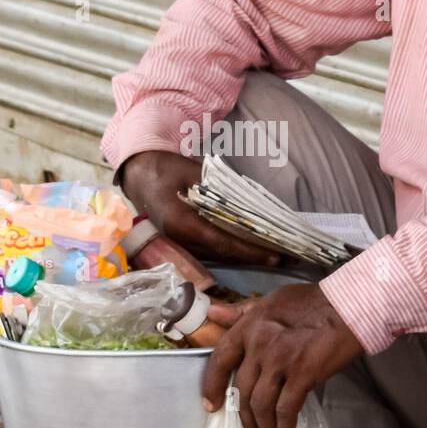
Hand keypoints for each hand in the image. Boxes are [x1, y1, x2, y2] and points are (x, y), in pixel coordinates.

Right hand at [119, 149, 280, 266]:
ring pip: (220, 255)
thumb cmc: (166, 169)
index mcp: (182, 223)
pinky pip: (212, 250)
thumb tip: (250, 205)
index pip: (223, 243)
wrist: (139, 174)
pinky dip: (234, 251)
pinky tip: (253, 249)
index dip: (251, 251)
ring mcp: (180, 244)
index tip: (275, 254)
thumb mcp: (194, 173)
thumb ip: (219, 191)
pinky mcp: (182, 242)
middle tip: (287, 259)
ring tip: (277, 256)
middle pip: (225, 254)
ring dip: (247, 256)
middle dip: (256, 257)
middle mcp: (181, 240)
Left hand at [201, 284, 363, 427]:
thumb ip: (240, 311)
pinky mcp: (302, 373)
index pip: (220, 359)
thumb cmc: (312, 302)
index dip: (212, 386)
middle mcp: (259, 343)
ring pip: (260, 405)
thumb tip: (212, 313)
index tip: (211, 406)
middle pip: (241, 391)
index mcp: (249, 325)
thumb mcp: (270, 301)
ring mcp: (280, 359)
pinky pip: (286, 409)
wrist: (348, 306)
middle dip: (244, 420)